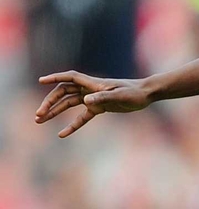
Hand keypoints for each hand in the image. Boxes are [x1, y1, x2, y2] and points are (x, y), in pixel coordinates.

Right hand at [35, 71, 152, 137]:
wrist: (147, 95)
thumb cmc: (135, 93)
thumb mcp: (120, 96)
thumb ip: (103, 98)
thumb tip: (85, 101)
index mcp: (94, 84)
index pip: (70, 77)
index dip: (55, 77)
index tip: (40, 81)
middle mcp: (91, 89)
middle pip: (64, 92)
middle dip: (50, 102)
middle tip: (38, 114)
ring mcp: (94, 98)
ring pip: (69, 103)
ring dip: (55, 111)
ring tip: (40, 120)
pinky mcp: (100, 107)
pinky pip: (82, 116)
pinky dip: (72, 124)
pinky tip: (62, 134)